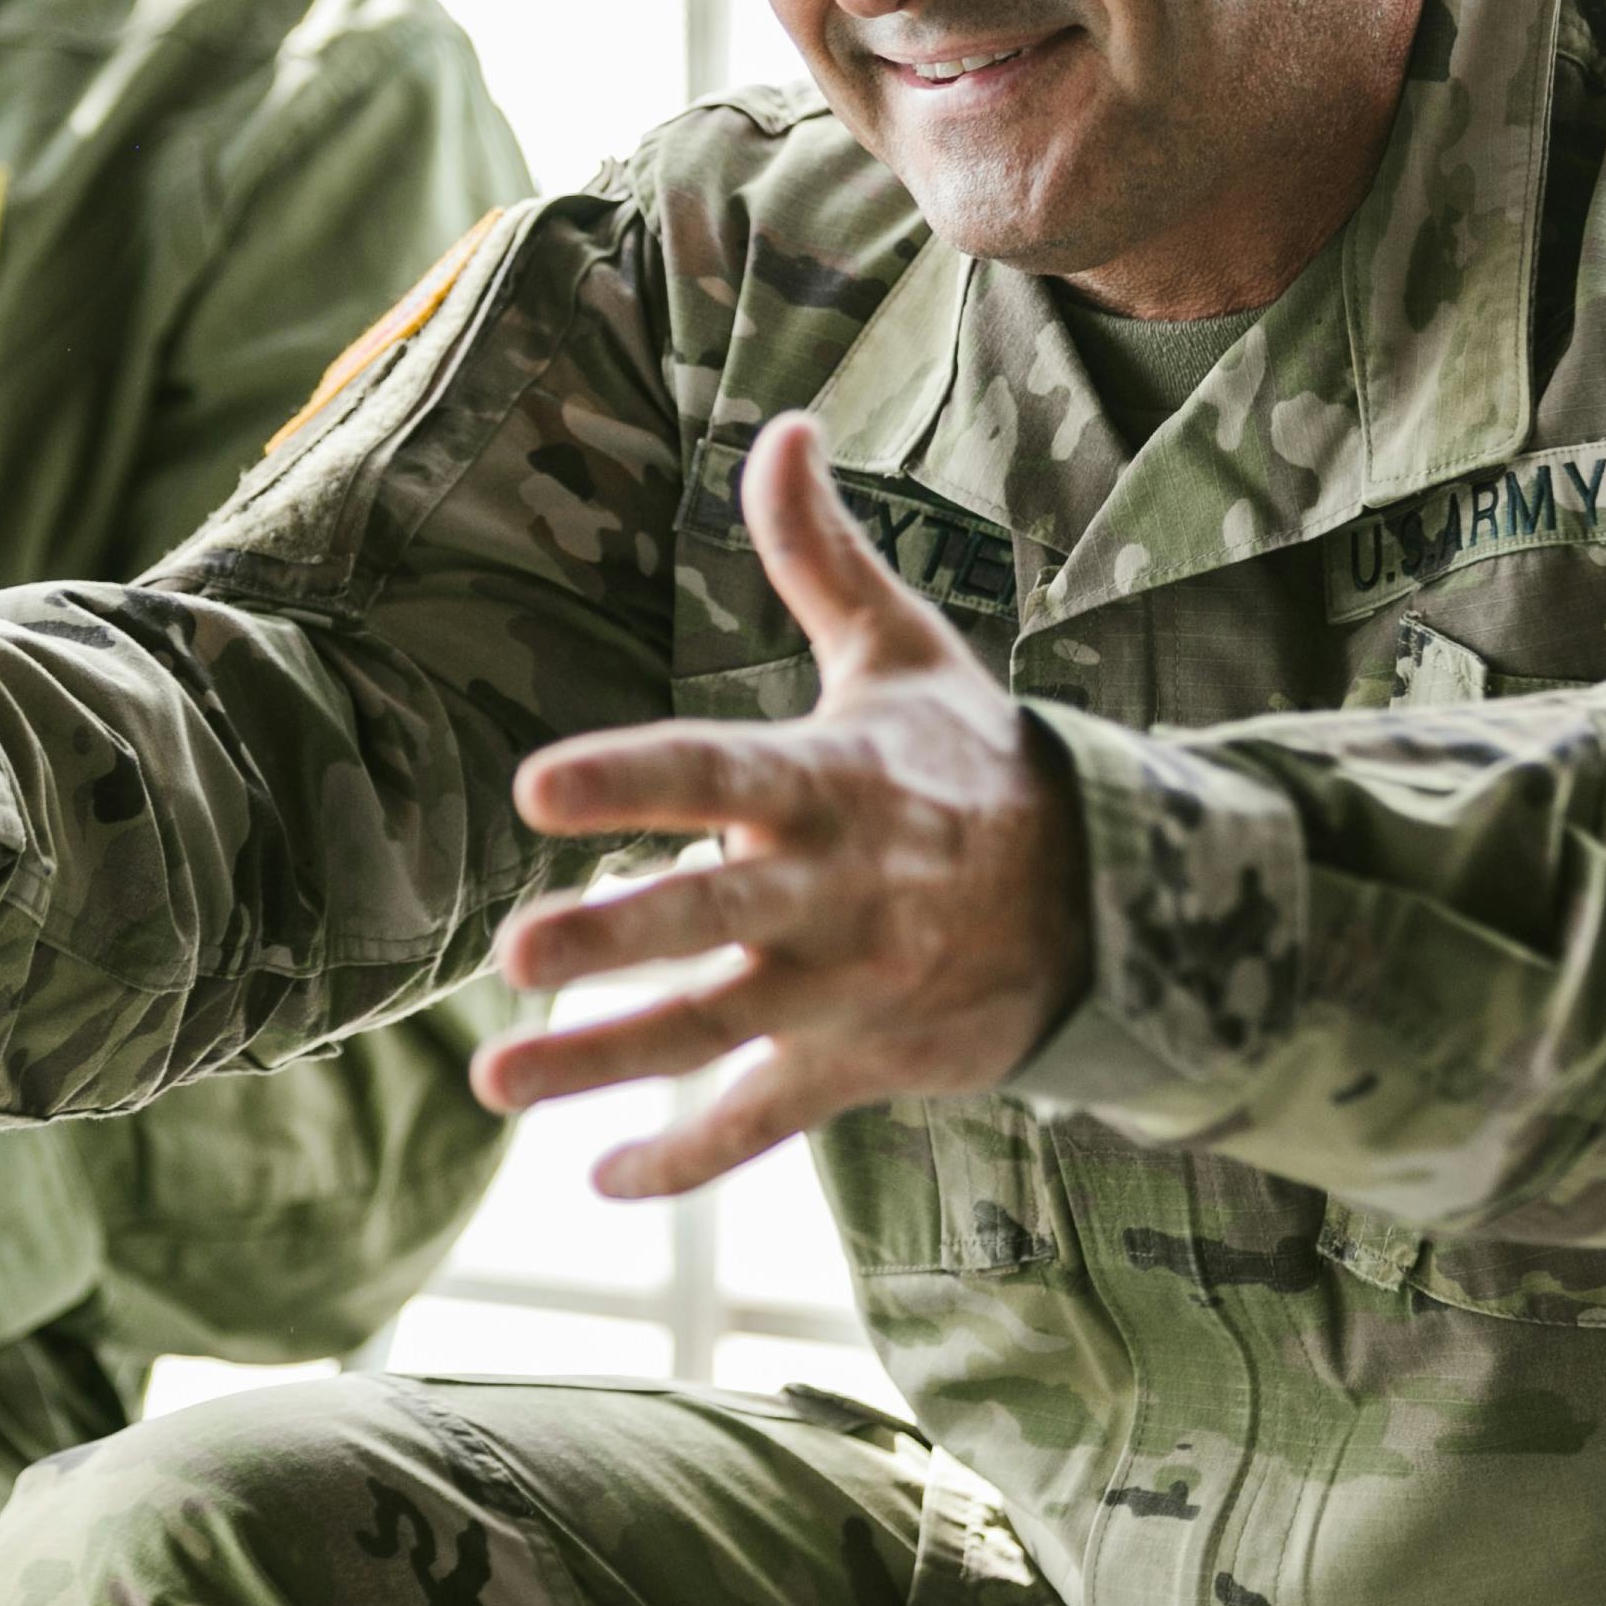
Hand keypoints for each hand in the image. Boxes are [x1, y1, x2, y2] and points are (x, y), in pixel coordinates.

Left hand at [475, 413, 1092, 1196]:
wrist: (1110, 903)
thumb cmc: (977, 763)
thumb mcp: (905, 654)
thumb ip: (821, 553)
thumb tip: (784, 422)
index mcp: (832, 781)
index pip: (717, 771)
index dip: (630, 779)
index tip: (536, 786)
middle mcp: (833, 891)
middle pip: (711, 917)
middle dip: (615, 939)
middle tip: (513, 955)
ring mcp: (845, 989)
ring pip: (714, 1033)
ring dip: (603, 1064)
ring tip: (495, 1079)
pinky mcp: (857, 1065)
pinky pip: (764, 1122)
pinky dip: (687, 1162)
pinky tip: (601, 1183)